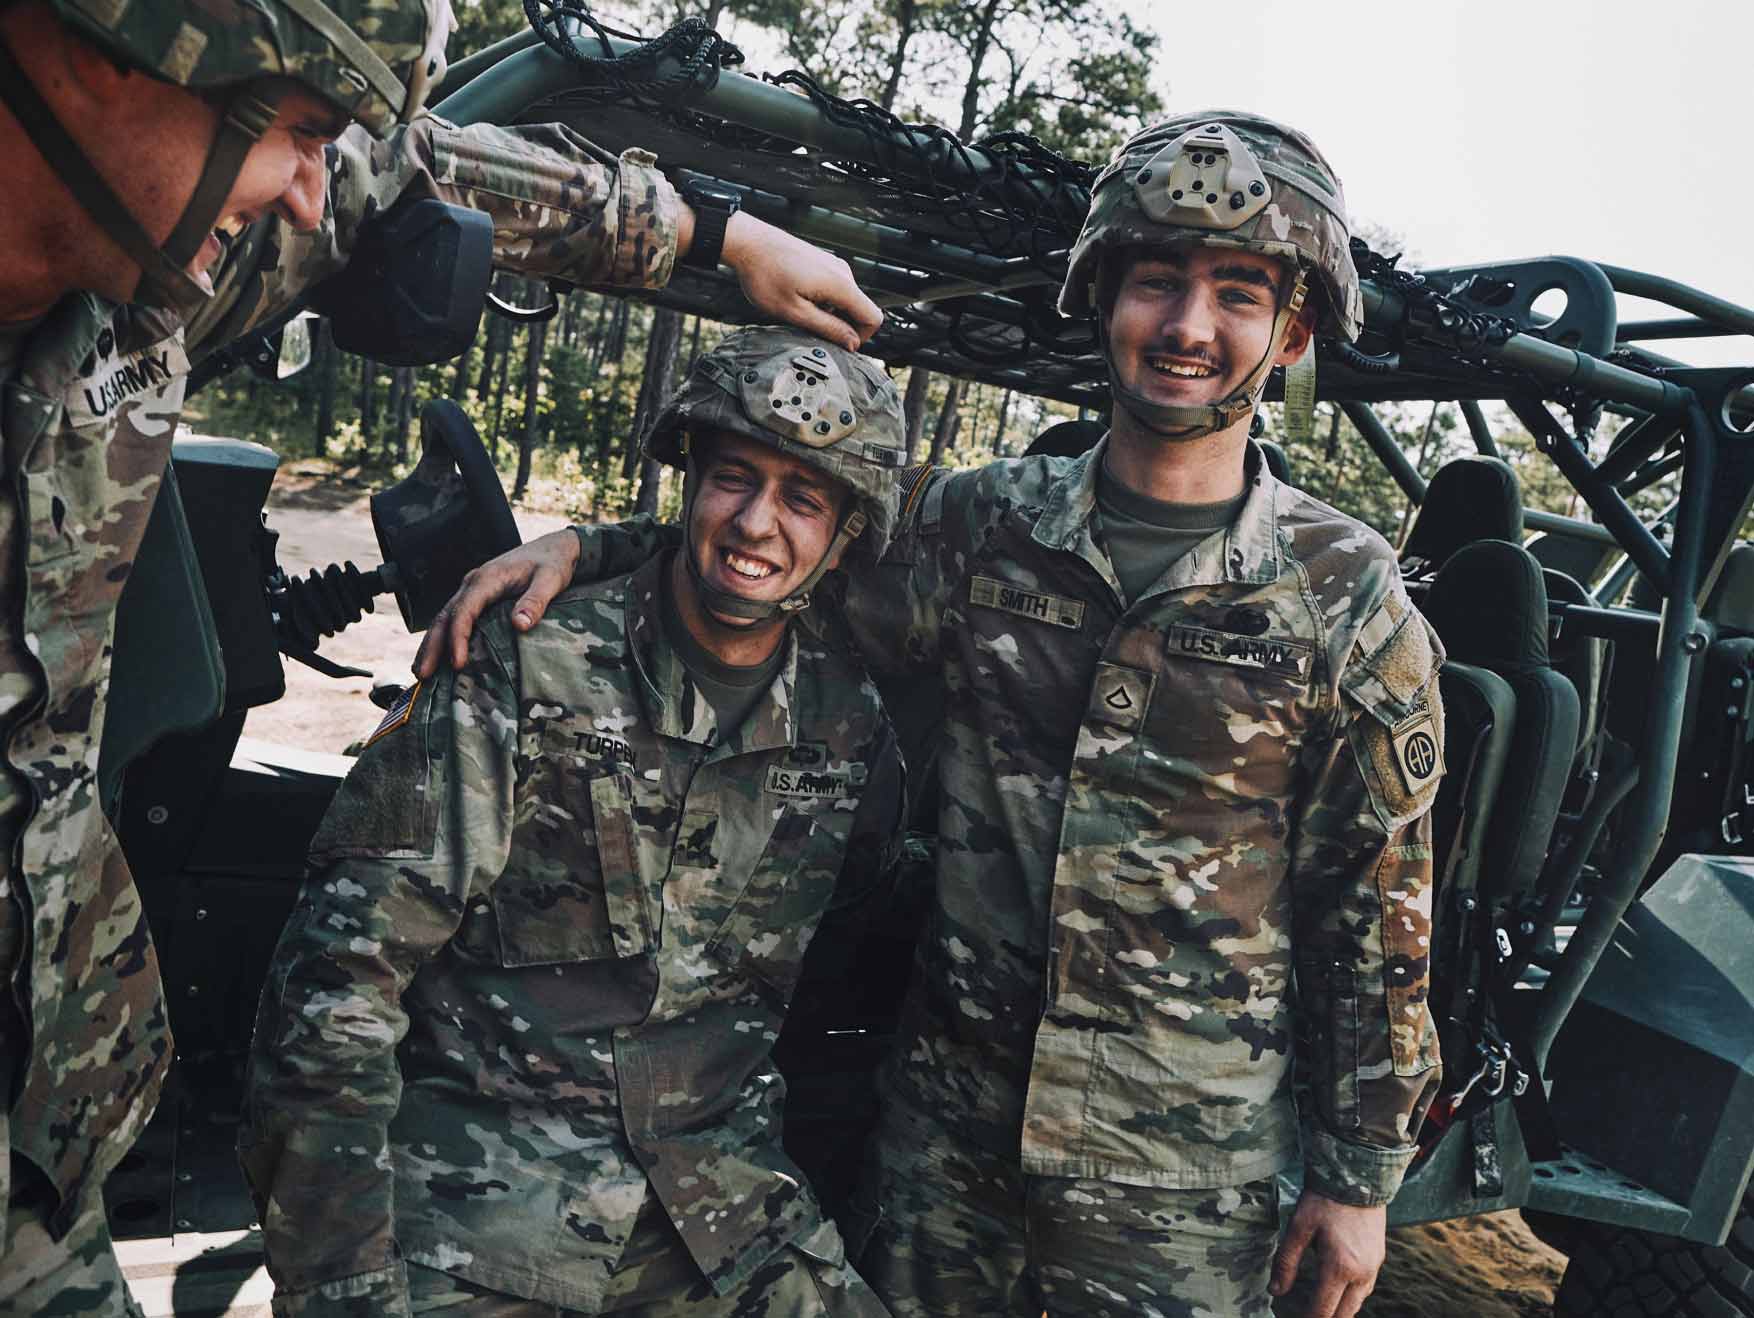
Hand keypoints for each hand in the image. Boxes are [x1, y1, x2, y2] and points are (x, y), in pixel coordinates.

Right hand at [411, 529, 581, 677]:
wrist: (553, 548)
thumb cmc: (552, 562)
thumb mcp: (550, 580)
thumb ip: (535, 601)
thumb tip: (519, 625)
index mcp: (487, 578)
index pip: (465, 610)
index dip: (458, 637)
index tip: (458, 662)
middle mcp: (473, 583)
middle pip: (445, 616)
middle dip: (432, 646)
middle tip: (423, 675)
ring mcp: (472, 590)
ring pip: (444, 618)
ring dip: (432, 645)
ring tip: (422, 673)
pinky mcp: (477, 598)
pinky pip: (455, 618)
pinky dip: (443, 638)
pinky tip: (440, 658)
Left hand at [720, 212, 882, 349]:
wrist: (747, 242)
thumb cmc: (764, 274)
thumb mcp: (794, 311)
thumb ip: (827, 328)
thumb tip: (851, 343)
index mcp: (840, 284)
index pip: (873, 317)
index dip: (861, 338)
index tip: (839, 344)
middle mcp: (842, 272)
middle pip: (861, 309)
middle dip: (843, 327)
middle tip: (812, 332)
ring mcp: (834, 265)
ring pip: (847, 300)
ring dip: (831, 315)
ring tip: (800, 313)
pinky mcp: (824, 263)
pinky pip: (835, 290)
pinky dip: (824, 302)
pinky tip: (798, 300)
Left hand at [1269, 1191, 1384, 1317]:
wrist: (1357, 1176)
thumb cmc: (1323, 1200)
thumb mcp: (1298, 1228)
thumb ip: (1286, 1262)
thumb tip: (1275, 1291)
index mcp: (1339, 1268)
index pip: (1322, 1310)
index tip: (1293, 1317)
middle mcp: (1361, 1273)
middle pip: (1343, 1314)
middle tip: (1306, 1315)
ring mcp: (1374, 1267)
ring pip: (1357, 1304)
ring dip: (1339, 1311)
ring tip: (1321, 1310)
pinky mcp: (1379, 1258)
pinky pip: (1366, 1289)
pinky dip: (1351, 1297)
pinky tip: (1339, 1292)